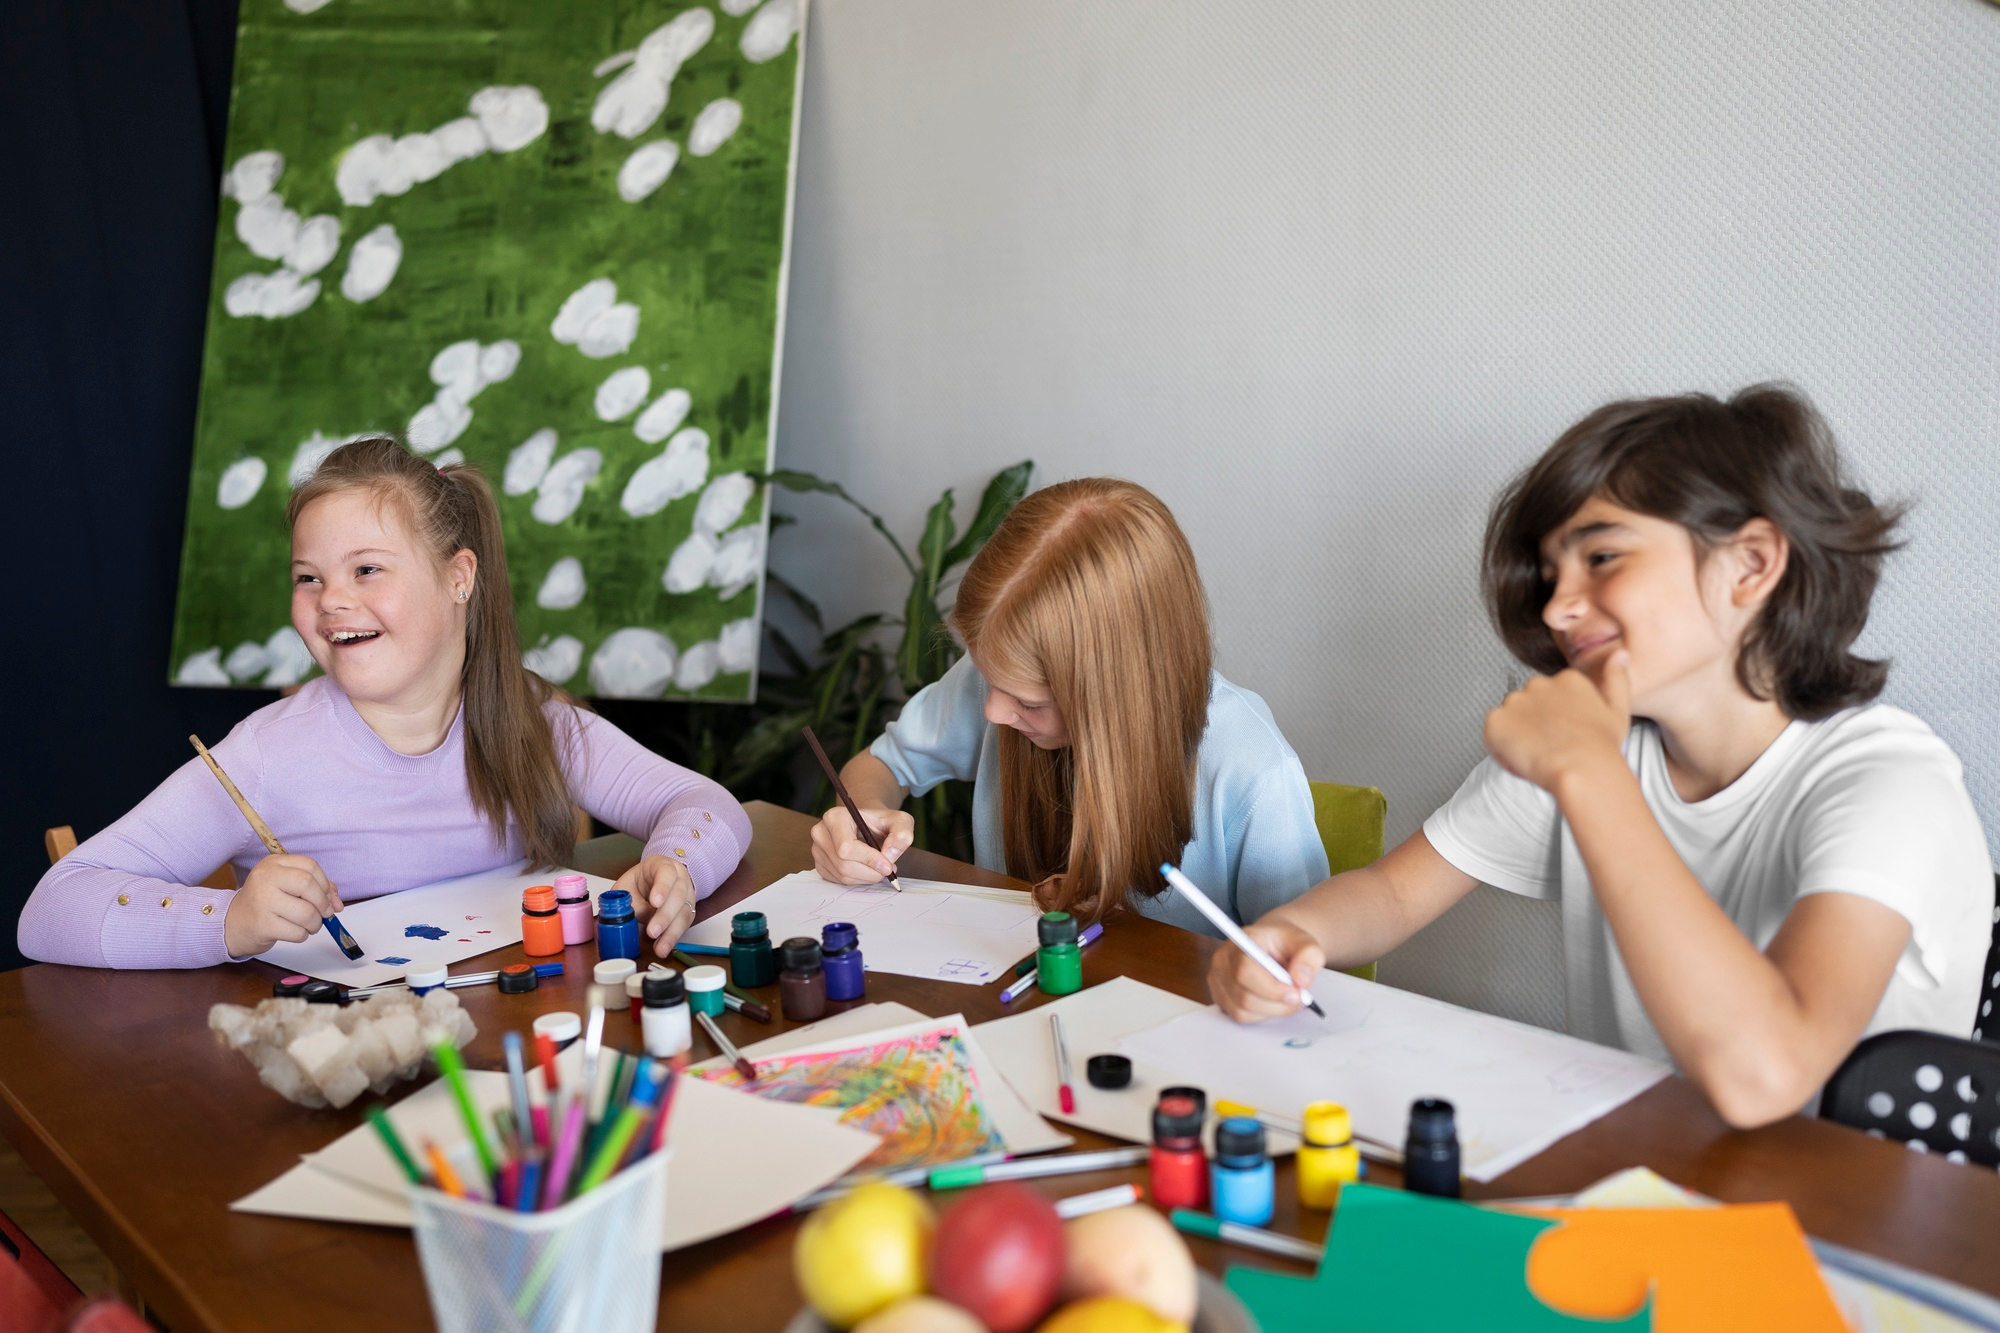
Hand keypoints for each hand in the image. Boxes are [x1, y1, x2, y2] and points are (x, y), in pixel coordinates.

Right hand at [225, 853, 342, 956]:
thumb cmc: (266, 903)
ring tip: (309, 925)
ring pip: (306, 912)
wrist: (233, 924)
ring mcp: (262, 900)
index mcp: (273, 863)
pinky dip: (302, 935)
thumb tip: (337, 903)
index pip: (309, 865)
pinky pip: (297, 932)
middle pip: (308, 885)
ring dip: (315, 923)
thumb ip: (316, 888)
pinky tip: (294, 932)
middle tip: (324, 914)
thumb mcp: (287, 886)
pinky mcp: (263, 924)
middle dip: (323, 903)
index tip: (329, 897)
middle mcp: (265, 878)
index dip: (325, 883)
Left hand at [623, 855, 697, 958]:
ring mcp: (687, 895)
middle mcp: (680, 879)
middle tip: (652, 931)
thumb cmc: (639, 883)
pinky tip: (664, 947)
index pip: (666, 873)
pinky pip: (684, 925)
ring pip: (684, 912)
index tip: (655, 902)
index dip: (662, 887)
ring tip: (660, 948)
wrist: (655, 881)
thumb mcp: (627, 886)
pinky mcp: (688, 912)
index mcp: (663, 866)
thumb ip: (629, 900)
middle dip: (665, 915)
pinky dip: (673, 938)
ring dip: (671, 932)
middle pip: (678, 895)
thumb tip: (635, 919)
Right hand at [810, 804, 914, 884]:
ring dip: (866, 877)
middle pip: (844, 865)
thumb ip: (901, 834)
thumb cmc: (881, 822)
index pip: (846, 847)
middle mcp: (821, 833)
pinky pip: (839, 881)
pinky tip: (866, 869)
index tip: (888, 866)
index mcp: (835, 817)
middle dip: (870, 872)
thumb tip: (890, 854)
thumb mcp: (900, 821)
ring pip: (843, 876)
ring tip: (879, 867)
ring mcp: (817, 850)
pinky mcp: (820, 864)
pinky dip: (858, 880)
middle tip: (888, 869)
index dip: (869, 860)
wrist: (868, 825)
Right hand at [1207, 920, 1324, 1023]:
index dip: (1271, 989)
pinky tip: (1273, 1003)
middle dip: (1276, 1005)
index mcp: (1242, 942)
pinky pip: (1239, 1017)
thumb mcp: (1305, 942)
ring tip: (1287, 1001)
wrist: (1273, 944)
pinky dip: (1261, 1015)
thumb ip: (1309, 957)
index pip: (1245, 971)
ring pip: (1242, 1011)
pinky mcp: (1219, 996)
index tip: (1296, 995)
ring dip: (1270, 1012)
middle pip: (1244, 996)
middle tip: (1299, 1000)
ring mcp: (1217, 980)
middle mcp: (1222, 960)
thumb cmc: (1286, 943)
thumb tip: (1301, 981)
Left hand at [1482, 651, 1632, 792]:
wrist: (1582, 767)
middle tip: (1551, 747)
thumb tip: (1618, 653)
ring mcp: (1515, 701)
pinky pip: (1493, 733)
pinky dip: (1502, 747)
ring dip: (1518, 734)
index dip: (1556, 720)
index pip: (1551, 695)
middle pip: (1528, 704)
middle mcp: (1538, 683)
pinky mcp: (1496, 720)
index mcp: (1566, 679)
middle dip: (1534, 723)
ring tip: (1539, 755)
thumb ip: (1616, 678)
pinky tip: (1524, 759)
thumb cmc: (1602, 746)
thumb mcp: (1618, 709)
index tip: (1566, 736)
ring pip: (1510, 718)